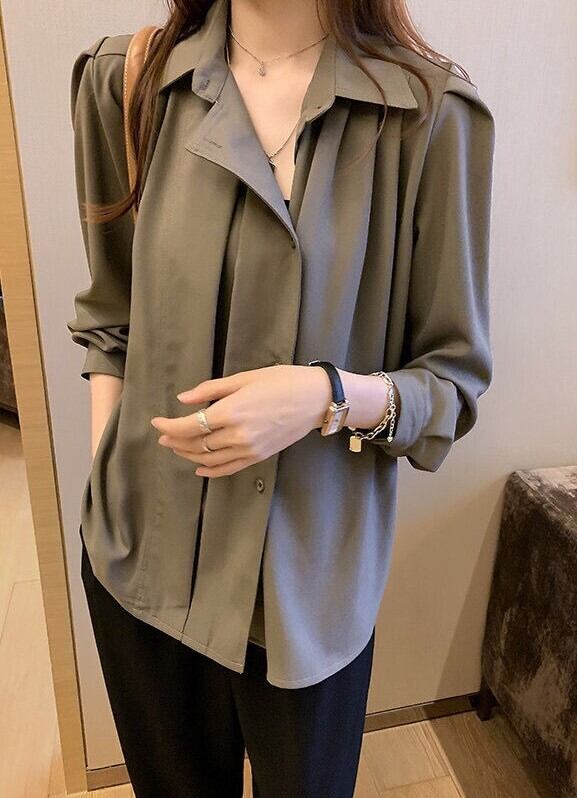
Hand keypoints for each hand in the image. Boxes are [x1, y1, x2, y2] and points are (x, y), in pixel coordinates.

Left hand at [150, 365, 331, 477]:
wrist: (316, 399)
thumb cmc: (282, 381)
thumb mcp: (244, 378)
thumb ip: (211, 391)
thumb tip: (183, 400)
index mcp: (231, 411)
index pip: (189, 426)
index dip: (169, 426)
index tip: (156, 422)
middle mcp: (237, 435)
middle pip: (196, 444)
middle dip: (175, 441)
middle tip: (163, 436)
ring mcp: (248, 449)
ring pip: (209, 459)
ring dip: (188, 455)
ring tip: (177, 448)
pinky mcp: (258, 456)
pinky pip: (228, 469)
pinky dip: (211, 470)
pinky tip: (199, 467)